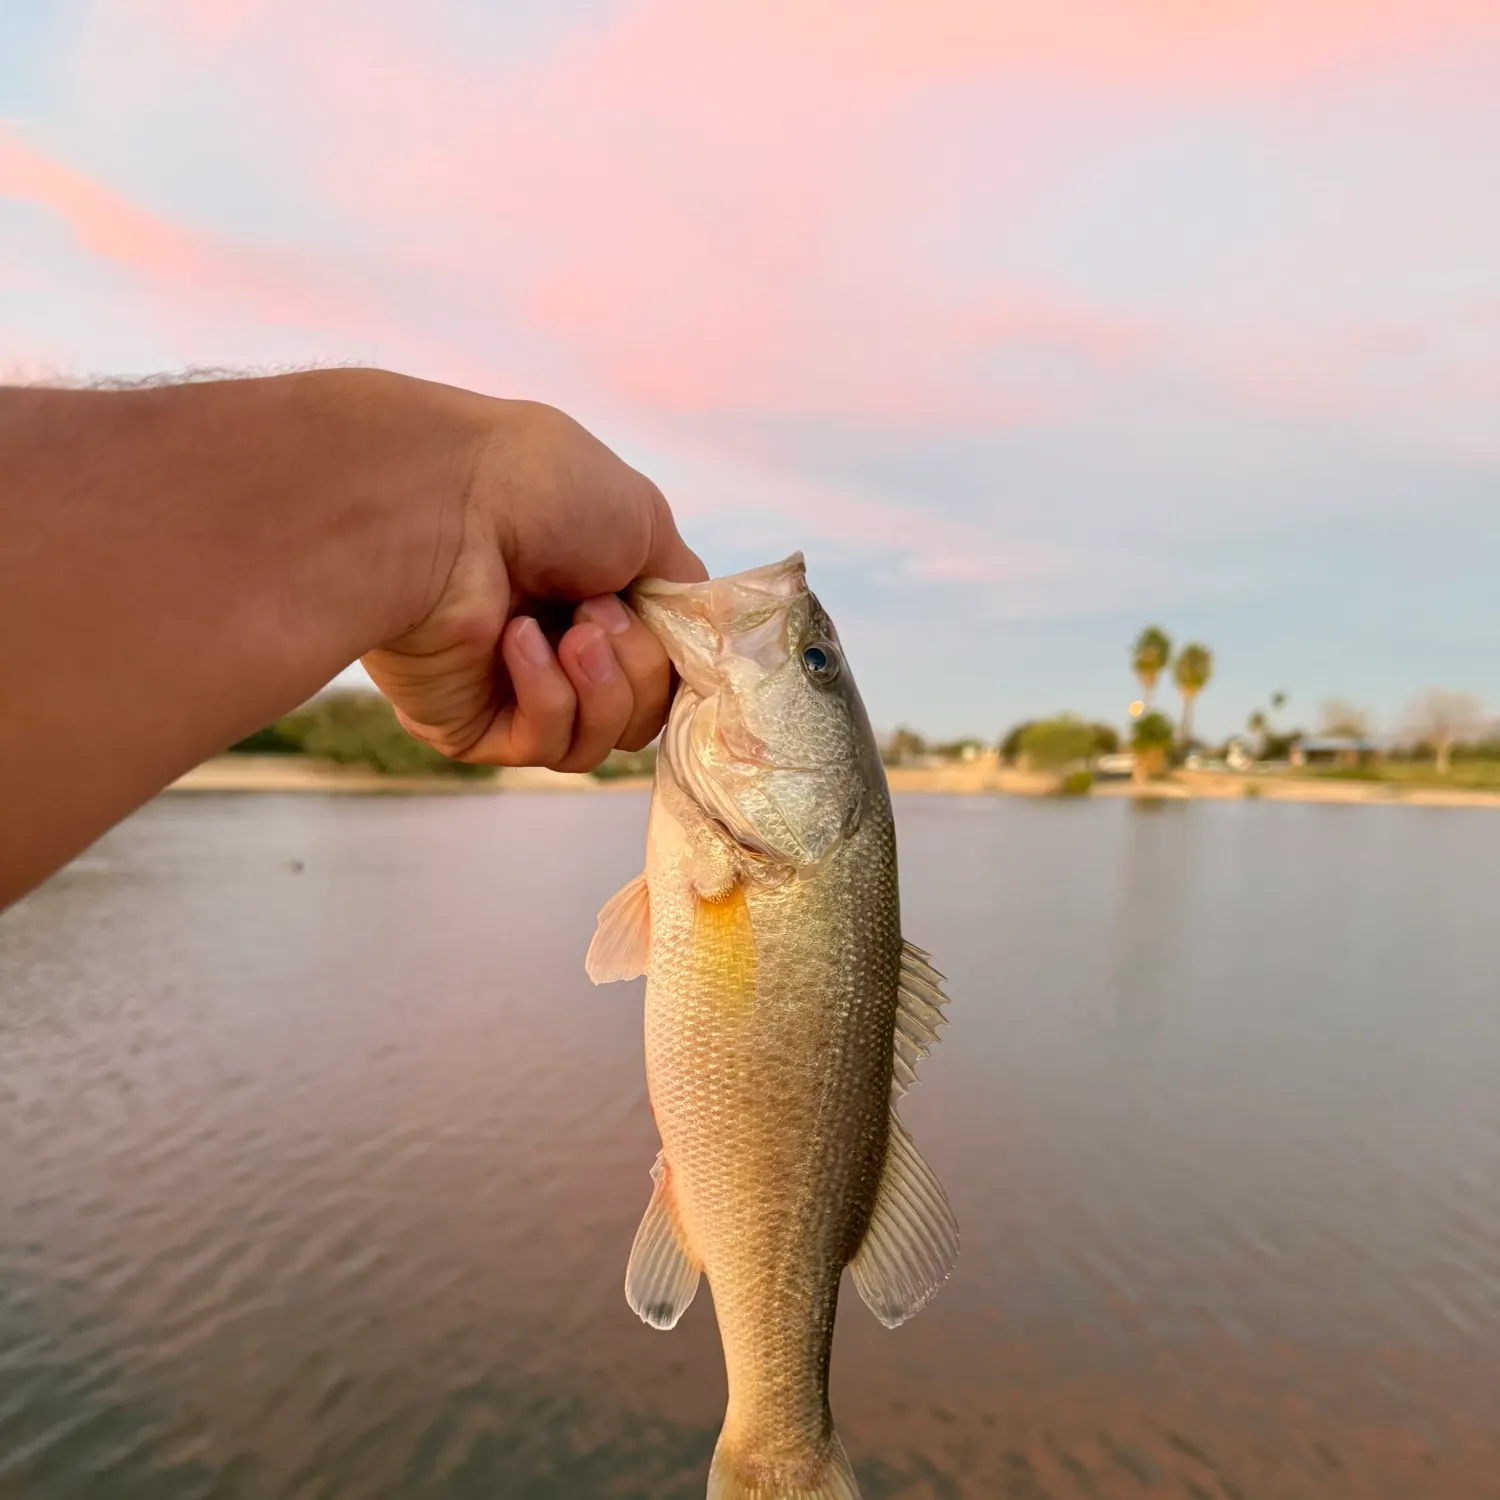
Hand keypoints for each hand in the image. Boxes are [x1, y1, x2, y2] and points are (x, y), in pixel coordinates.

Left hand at [362, 398, 705, 770]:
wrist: (446, 503)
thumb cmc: (540, 491)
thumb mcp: (645, 520)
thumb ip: (682, 590)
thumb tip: (696, 639)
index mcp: (593, 596)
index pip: (664, 668)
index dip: (678, 661)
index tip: (677, 633)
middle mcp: (556, 647)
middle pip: (644, 714)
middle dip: (640, 667)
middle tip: (595, 611)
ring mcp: (514, 692)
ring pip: (602, 742)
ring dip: (601, 685)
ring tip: (566, 630)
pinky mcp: (474, 729)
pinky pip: (548, 746)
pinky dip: (547, 694)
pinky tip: (516, 641)